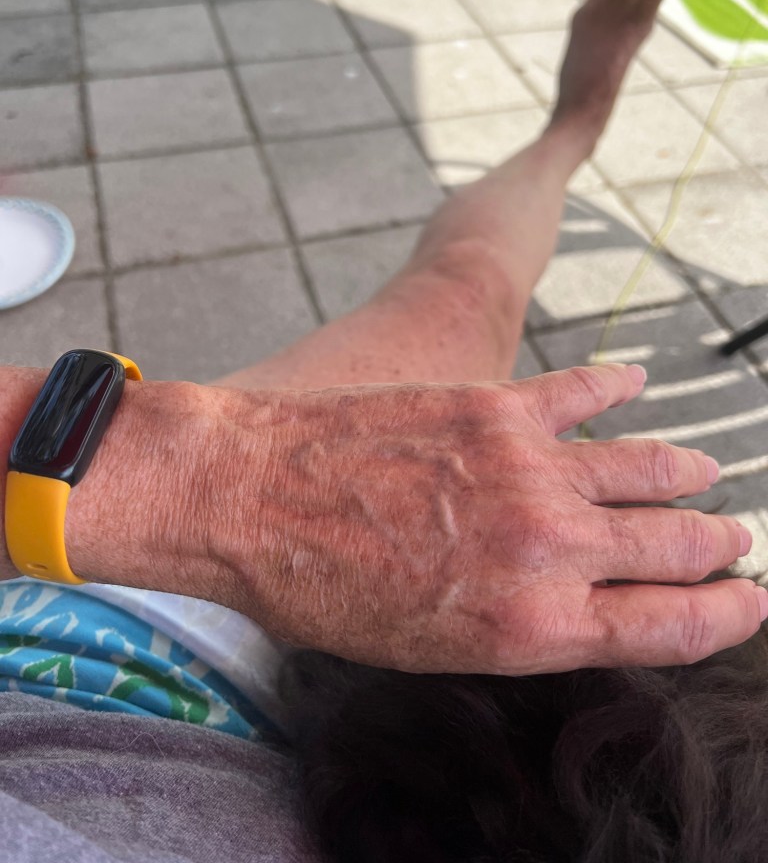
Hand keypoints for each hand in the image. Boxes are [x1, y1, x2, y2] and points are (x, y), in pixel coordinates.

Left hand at [234, 363, 765, 673]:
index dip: (723, 614)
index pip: (670, 625)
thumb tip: (576, 602)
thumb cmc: (323, 590)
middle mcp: (549, 548)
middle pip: (671, 546)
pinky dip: (617, 389)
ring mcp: (529, 468)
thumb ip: (519, 624)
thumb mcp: (428, 646)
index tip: (750, 601)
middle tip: (736, 540)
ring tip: (709, 474)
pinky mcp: (496, 405)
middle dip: (715, 547)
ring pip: (644, 469)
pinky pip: (582, 394)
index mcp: (535, 625)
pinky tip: (637, 383)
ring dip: (684, 473)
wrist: (249, 499)